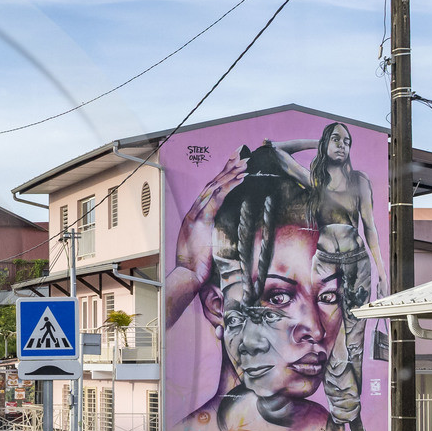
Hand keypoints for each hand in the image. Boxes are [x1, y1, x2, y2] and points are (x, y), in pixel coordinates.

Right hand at [175, 155, 246, 282]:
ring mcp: (195, 215)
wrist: (188, 275)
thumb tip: (227, 229)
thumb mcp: (206, 245)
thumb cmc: (198, 266)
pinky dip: (229, 187)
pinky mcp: (201, 221)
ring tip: (243, 164)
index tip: (232, 166)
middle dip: (226, 169)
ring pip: (214, 188)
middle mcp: (193, 212)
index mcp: (193, 217)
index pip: (208, 192)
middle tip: (239, 155)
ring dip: (230, 174)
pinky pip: (217, 199)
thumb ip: (213, 233)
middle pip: (211, 184)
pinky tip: (240, 178)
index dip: (221, 177)